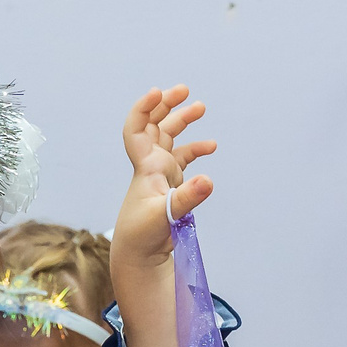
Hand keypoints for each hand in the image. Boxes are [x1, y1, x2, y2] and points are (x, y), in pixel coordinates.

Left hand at [112, 86, 216, 268]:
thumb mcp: (165, 216)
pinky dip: (194, 150)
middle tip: (184, 90)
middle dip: (166, 105)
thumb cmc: (143, 236)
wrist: (138, 256)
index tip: (159, 93)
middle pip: (153, 125)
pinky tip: (210, 146)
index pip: (136, 128)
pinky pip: (181, 159)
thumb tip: (208, 180)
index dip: (144, 108)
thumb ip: (187, 197)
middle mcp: (150, 166)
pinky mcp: (169, 186)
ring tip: (201, 106)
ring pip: (168, 138)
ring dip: (181, 120)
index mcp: (146, 167)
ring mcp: (160, 175)